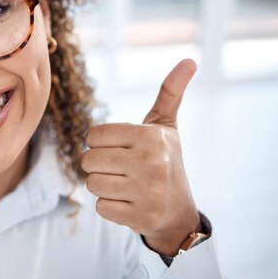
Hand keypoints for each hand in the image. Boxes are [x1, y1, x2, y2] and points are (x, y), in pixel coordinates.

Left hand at [81, 59, 201, 255]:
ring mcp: (146, 192)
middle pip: (88, 160)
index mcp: (150, 136)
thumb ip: (170, 93)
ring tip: (125, 185)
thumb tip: (189, 60)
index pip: (94, 135)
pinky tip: (129, 203)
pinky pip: (100, 207)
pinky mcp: (140, 218)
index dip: (101, 143)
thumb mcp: (165, 126)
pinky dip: (110, 206)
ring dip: (103, 186)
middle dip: (98, 165)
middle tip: (121, 168)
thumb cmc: (164, 160)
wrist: (178, 210)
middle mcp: (150, 163)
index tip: (120, 148)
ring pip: (92, 184)